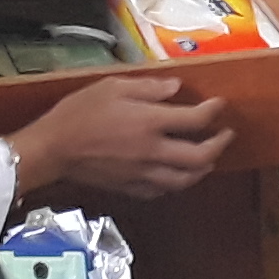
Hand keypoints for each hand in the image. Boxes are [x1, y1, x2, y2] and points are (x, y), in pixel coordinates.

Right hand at [13, 74, 230, 203]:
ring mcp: (143, 174)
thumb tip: (176, 88)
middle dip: (219, 145)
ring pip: (185, 179)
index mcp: (150, 122)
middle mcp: (153, 151)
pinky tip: (176, 175)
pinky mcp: (131, 188)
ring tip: (209, 159)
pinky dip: (176, 183)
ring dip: (203, 169)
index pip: (195, 120)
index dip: (213, 111)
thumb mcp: (112, 87)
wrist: (53, 149)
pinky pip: (163, 191)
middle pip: (200, 157)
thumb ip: (148, 88)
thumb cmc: (79, 113)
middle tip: (226, 135)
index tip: (219, 104)